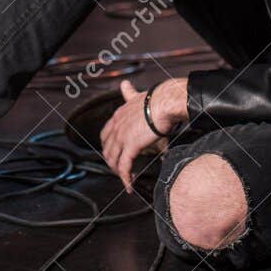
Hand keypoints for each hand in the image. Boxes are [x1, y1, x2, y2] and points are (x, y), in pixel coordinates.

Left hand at [99, 77, 184, 191]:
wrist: (164, 102)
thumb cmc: (156, 99)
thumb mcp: (137, 94)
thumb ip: (129, 92)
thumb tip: (124, 85)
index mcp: (118, 115)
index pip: (106, 134)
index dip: (108, 145)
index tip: (113, 152)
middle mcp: (116, 126)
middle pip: (107, 149)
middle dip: (112, 161)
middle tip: (119, 169)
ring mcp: (122, 137)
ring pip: (113, 160)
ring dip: (118, 172)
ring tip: (125, 179)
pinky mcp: (131, 147)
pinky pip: (124, 167)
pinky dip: (125, 179)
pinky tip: (129, 185)